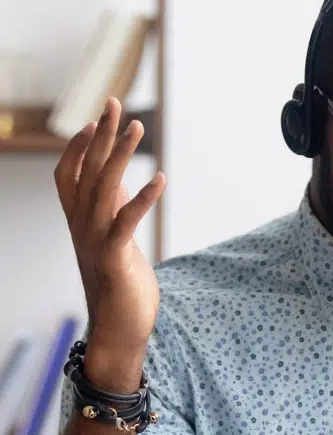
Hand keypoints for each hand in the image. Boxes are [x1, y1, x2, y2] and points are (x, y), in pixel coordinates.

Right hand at [53, 97, 165, 371]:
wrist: (119, 331)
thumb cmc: (120, 286)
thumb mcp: (116, 244)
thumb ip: (114, 215)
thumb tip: (121, 186)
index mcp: (81, 224)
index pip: (70, 175)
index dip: (79, 147)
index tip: (96, 120)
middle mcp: (82, 228)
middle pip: (87, 171)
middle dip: (102, 135)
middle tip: (115, 103)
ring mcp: (95, 241)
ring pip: (103, 188)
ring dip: (120, 155)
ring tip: (137, 127)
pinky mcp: (114, 258)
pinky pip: (126, 221)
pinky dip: (142, 199)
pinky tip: (160, 179)